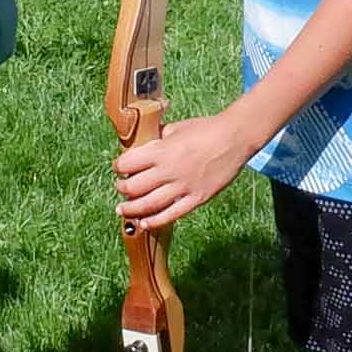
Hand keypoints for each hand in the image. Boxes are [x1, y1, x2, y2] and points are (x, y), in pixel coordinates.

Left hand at [115, 110, 250, 233]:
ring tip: (123, 210)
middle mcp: (169, 171)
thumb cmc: (206, 129)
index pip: (128, 163)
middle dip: (122, 188)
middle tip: (120, 187)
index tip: (117, 168)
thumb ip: (157, 138)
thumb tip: (142, 145)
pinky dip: (155, 221)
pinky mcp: (196, 198)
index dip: (118, 166)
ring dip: (132, 209)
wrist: (234, 138)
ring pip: (149, 204)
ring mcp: (183, 187)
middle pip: (134, 187)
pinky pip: (171, 215)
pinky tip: (145, 223)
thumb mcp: (176, 128)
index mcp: (161, 151)